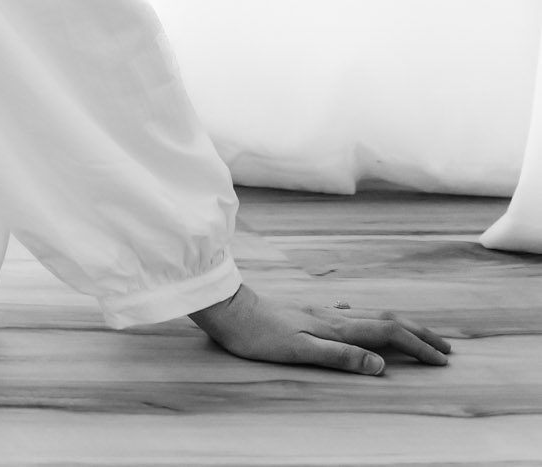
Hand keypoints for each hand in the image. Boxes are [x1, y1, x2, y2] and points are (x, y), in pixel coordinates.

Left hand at [189, 283, 451, 375]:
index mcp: (336, 327)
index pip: (388, 334)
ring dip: (398, 325)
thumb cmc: (257, 334)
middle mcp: (333, 316)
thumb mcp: (299, 350)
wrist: (225, 307)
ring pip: (370, 315)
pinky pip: (348, 314)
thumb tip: (382, 365)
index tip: (443, 361)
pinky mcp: (305, 312)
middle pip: (386, 321)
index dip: (417, 347)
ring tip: (414, 333)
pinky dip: (366, 319)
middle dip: (419, 334)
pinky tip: (356, 317)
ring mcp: (320, 312)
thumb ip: (339, 356)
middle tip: (446, 348)